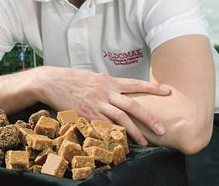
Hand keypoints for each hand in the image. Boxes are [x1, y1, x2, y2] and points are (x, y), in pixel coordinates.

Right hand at [32, 66, 170, 145]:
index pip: (135, 84)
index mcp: (108, 81)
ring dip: (135, 132)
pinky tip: (121, 141)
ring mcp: (97, 104)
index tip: (167, 92)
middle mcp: (105, 92)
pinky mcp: (87, 115)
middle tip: (162, 129)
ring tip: (145, 141)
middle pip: (133, 106)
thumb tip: (120, 92)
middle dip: (150, 118)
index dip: (152, 88)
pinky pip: (105, 127)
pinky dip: (115, 134)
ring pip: (122, 119)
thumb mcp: (92, 77)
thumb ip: (107, 85)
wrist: (51, 82)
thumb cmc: (71, 79)